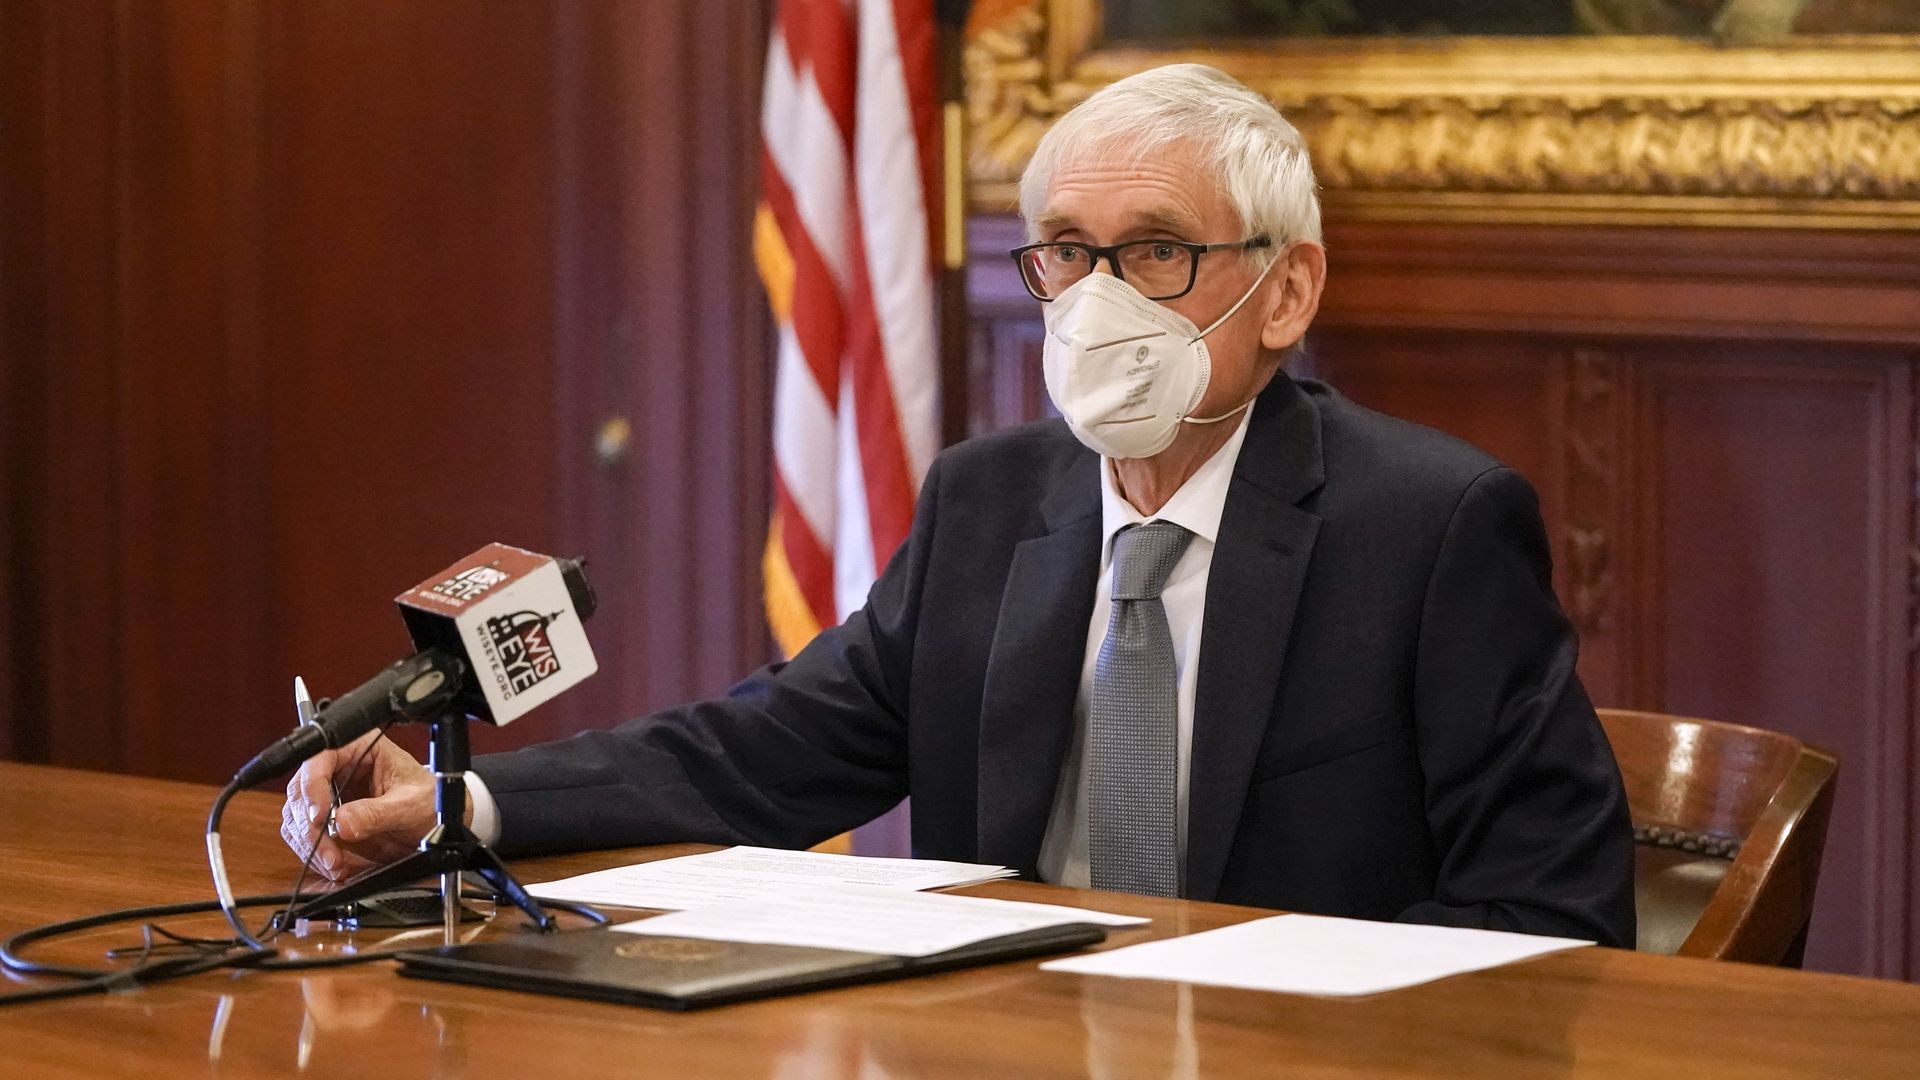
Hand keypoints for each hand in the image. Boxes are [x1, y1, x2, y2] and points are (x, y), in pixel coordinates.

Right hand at [279, 730, 447, 880]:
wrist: (433, 819)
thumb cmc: (429, 799)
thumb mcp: (410, 804)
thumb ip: (378, 812)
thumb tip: (342, 822)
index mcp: (359, 747)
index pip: (320, 757)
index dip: (312, 786)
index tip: (320, 817)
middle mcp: (338, 766)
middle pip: (301, 791)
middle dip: (310, 826)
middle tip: (328, 852)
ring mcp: (328, 791)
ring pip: (297, 815)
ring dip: (309, 843)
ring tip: (334, 864)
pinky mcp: (325, 816)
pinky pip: (304, 833)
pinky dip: (312, 851)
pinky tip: (333, 864)